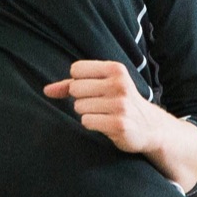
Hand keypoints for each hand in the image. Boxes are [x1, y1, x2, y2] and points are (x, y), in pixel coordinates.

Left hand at [45, 60, 174, 158]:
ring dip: (87, 113)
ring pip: (79, 106)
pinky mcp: (119, 124)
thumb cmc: (119, 102)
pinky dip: (92, 124)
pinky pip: (86, 121)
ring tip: (105, 114)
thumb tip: (46, 90)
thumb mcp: (102, 86)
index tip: (92, 89)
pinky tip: (106, 124)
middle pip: (75, 88)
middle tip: (100, 104)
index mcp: (116, 69)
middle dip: (81, 99)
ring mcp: (120, 105)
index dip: (78, 82)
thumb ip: (71, 85)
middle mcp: (119, 84)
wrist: (150, 127)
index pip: (76, 69)